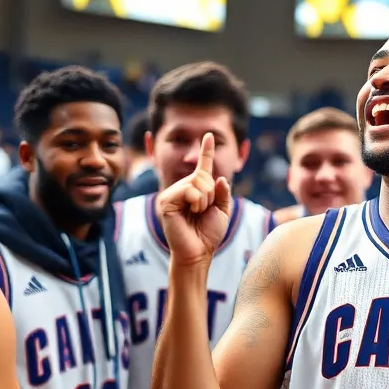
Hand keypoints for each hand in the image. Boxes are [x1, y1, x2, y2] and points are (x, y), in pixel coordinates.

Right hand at [156, 132, 231, 264]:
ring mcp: (171, 194)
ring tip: (197, 214)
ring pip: (198, 182)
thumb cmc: (208, 234)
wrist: (199, 253)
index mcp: (194, 189)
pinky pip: (189, 191)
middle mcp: (181, 189)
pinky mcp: (165, 201)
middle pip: (203, 175)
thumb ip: (223, 192)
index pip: (202, 167)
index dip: (206, 151)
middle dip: (211, 194)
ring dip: (205, 200)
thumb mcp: (222, 211)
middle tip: (203, 211)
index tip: (209, 135)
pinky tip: (190, 213)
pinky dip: (196, 202)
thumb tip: (219, 177)